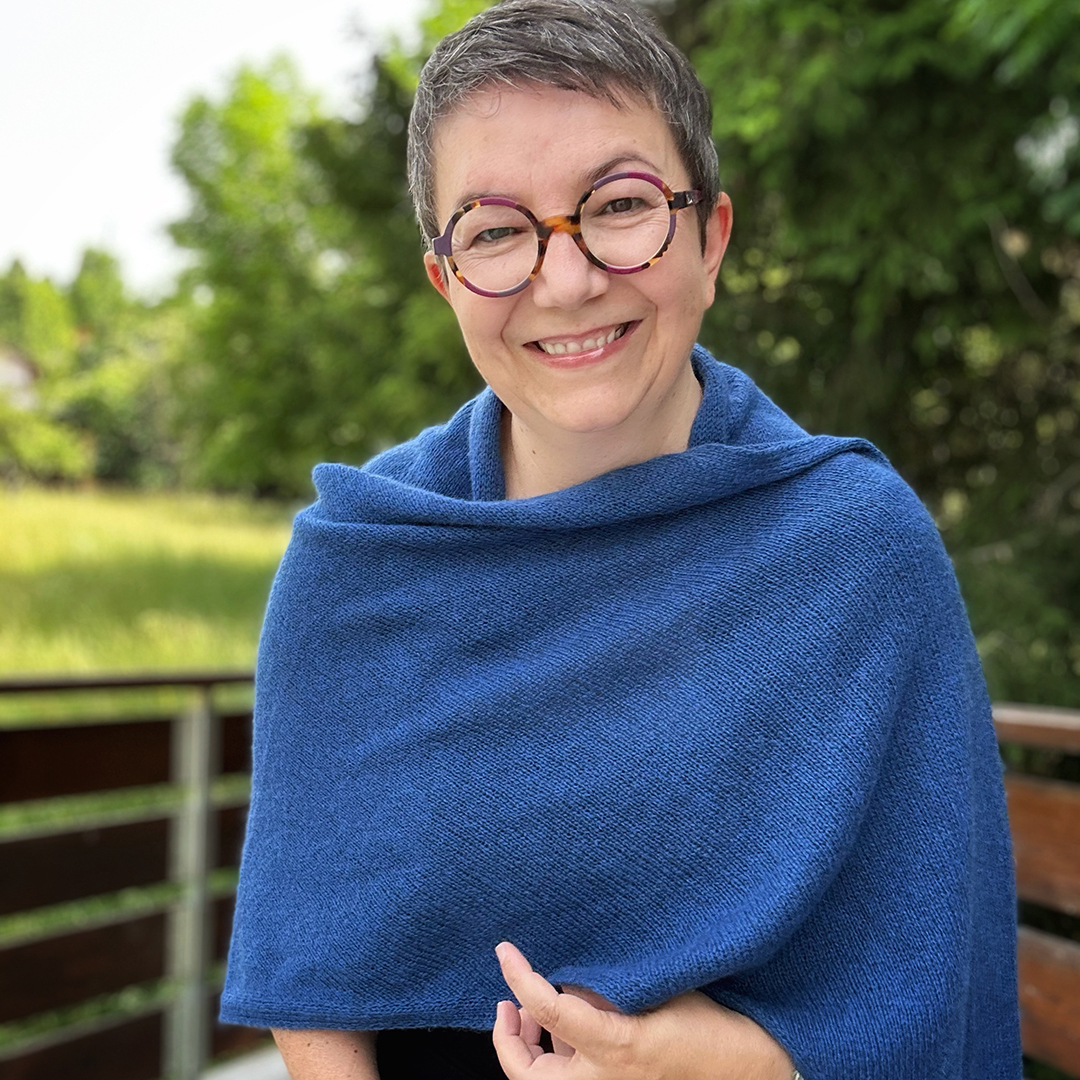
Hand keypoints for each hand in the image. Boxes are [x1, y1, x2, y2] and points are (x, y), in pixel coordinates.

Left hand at [491, 941, 791, 1079]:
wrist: (745, 1069)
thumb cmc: (710, 1028)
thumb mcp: (658, 991)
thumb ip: (608, 987)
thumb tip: (567, 978)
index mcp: (614, 1047)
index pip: (547, 1010)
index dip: (519, 978)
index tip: (504, 952)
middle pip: (527, 1074)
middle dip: (507, 1040)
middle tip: (506, 1003)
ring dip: (527, 1048)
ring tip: (528, 1013)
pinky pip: (568, 1076)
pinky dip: (554, 1055)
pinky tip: (561, 1028)